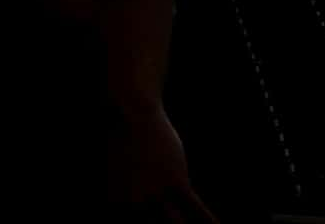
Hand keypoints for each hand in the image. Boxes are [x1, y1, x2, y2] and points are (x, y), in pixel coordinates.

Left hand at [106, 106, 216, 222]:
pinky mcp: (175, 181)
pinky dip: (208, 222)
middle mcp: (134, 199)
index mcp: (117, 196)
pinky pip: (195, 208)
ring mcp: (155, 191)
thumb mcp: (116, 167)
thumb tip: (134, 201)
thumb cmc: (122, 135)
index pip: (131, 223)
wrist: (131, 112)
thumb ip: (123, 188)